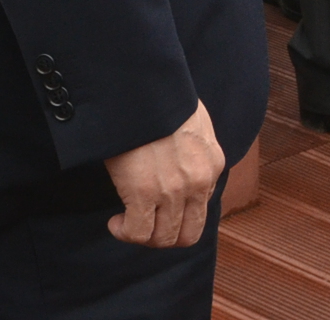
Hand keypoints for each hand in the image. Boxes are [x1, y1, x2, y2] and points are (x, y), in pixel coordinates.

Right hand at [104, 99, 224, 248]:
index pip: (203, 208)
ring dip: (144, 236)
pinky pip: (138, 233)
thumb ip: (196, 151)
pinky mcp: (144, 193)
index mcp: (213, 164)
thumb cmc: (163, 100)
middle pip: (188, 234)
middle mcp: (199, 182)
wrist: (144, 89)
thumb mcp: (196, 124)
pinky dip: (125, 233)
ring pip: (164, 239)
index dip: (178, 213)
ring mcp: (173, 190)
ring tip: (127, 221)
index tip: (159, 207)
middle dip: (164, 236)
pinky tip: (116, 221)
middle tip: (145, 223)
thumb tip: (182, 167)